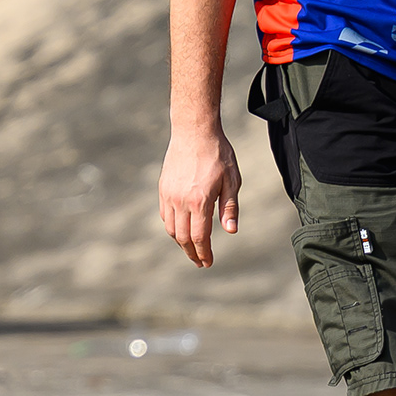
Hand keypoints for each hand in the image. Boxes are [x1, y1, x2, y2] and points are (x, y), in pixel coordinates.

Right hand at [157, 126, 238, 269]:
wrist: (193, 131)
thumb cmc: (218, 154)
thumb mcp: (232, 180)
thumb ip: (230, 207)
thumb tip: (231, 231)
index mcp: (200, 201)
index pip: (199, 237)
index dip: (204, 253)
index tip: (208, 263)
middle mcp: (181, 201)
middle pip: (182, 237)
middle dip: (192, 253)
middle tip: (200, 262)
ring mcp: (169, 195)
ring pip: (171, 228)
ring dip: (181, 242)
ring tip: (191, 248)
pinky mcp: (163, 188)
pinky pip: (165, 215)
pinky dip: (172, 227)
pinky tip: (181, 229)